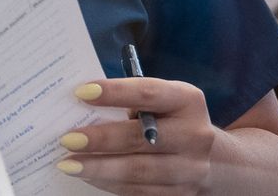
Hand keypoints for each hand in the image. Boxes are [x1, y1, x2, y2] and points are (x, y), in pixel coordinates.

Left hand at [56, 78, 217, 194]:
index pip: (148, 93)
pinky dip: (109, 184)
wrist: (210, 159)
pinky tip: (88, 176)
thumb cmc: (169, 121)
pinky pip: (139, 191)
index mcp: (188, 101)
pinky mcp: (180, 194)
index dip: (115, 92)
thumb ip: (131, 103)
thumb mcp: (162, 103)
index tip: (81, 92)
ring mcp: (190, 169)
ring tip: (69, 164)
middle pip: (141, 138)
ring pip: (138, 171)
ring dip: (99, 168)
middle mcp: (194, 135)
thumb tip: (81, 109)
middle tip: (67, 139)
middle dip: (101, 139)